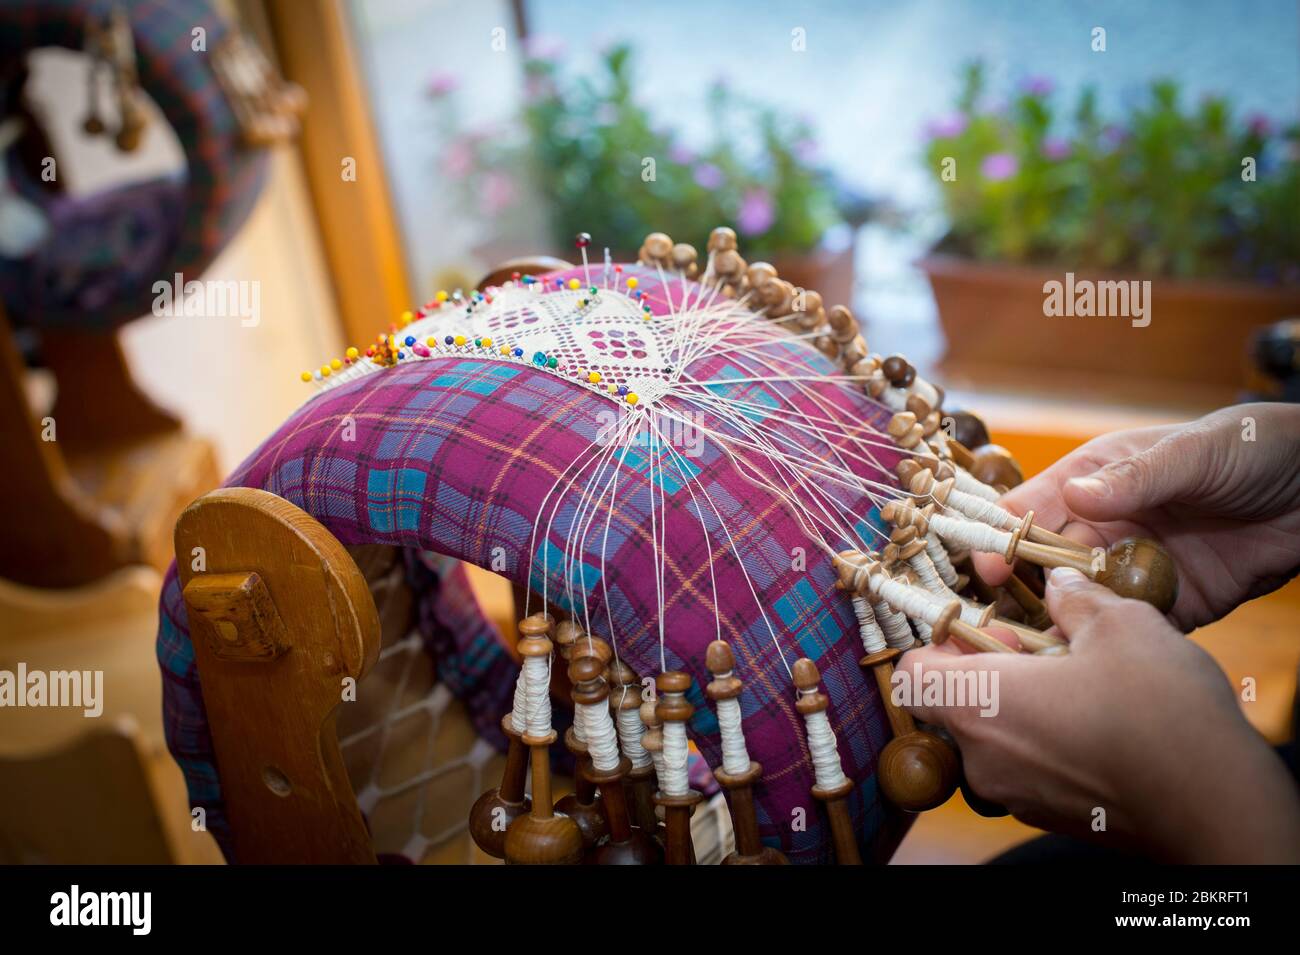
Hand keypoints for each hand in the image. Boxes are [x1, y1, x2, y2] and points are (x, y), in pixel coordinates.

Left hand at [901, 568, 1299, 862]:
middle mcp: (982, 757)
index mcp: (978, 703)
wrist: (1215, 807)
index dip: (939, 643)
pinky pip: (1027, 767)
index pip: (912, 673)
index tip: (987, 628)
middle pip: (952, 703)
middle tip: (1042, 648)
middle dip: (988, 669)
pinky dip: (1046, 740)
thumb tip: (1058, 580)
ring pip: (993, 736)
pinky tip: (1100, 722)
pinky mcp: (1050, 816)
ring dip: (1021, 704)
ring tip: (1078, 682)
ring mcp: (1014, 795)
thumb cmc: (1157, 709)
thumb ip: (1074, 598)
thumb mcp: (1119, 624)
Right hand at [972, 402, 1299, 629]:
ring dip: (1064, 626)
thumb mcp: (1194, 454)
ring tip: (1042, 655)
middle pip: (1045, 566)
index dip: (1002, 539)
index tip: (988, 570)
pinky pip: (1131, 629)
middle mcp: (1103, 525)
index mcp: (1093, 479)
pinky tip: (1098, 664)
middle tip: (1004, 630)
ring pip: (1081, 603)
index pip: (1029, 510)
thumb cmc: (1252, 446)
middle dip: (1023, 596)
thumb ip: (1137, 478)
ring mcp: (1133, 566)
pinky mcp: (1171, 603)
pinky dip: (1114, 646)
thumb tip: (1078, 496)